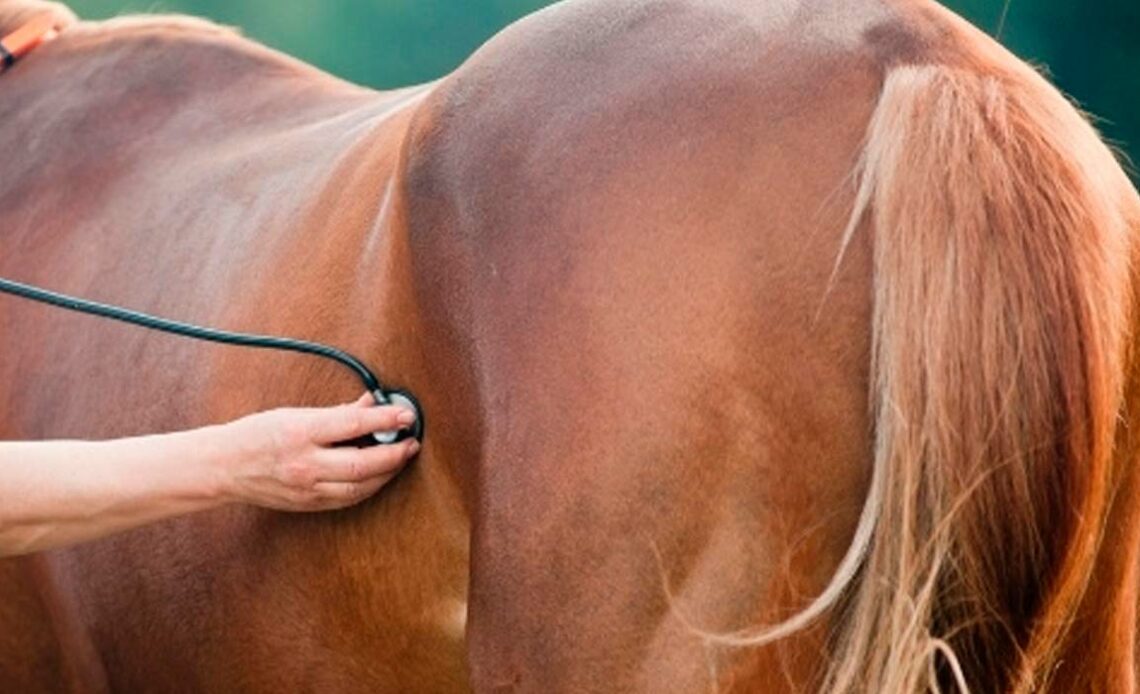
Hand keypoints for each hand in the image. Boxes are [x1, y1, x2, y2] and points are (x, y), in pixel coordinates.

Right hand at [221, 394, 420, 510]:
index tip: (406, 414)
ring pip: (360, 488)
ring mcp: (306, 489)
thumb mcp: (294, 413)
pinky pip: (347, 500)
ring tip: (401, 457)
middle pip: (362, 464)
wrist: (223, 467)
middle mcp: (304, 464)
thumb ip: (336, 412)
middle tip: (412, 441)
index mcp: (299, 432)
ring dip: (387, 473)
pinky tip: (380, 475)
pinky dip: (368, 487)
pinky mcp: (308, 505)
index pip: (352, 425)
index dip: (385, 420)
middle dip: (394, 454)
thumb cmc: (257, 434)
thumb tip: (372, 403)